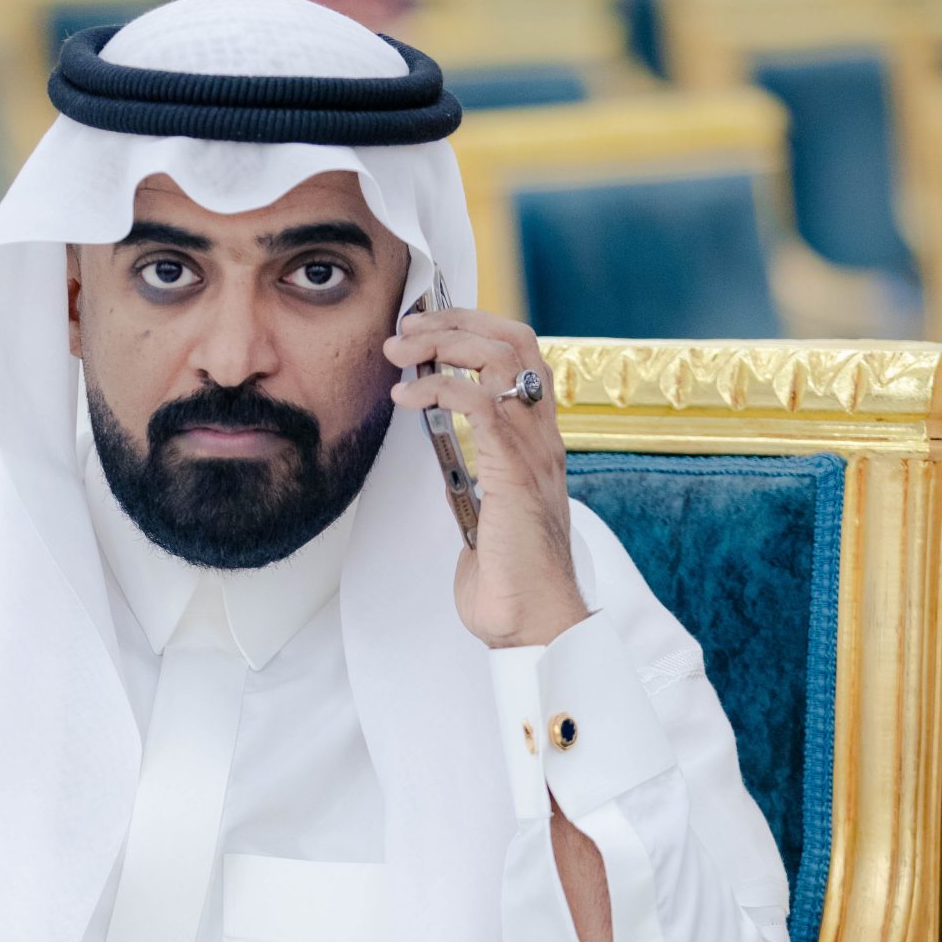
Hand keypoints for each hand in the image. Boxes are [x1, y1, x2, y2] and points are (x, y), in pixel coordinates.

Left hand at [384, 308, 587, 648]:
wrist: (530, 620)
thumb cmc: (506, 576)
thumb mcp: (482, 509)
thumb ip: (471, 472)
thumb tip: (441, 449)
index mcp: (536, 439)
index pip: (520, 354)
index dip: (475, 327)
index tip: (425, 328)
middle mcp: (542, 435)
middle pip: (514, 339)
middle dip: (455, 322)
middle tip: (405, 331)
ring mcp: (533, 450)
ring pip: (502, 359)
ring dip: (444, 344)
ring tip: (399, 353)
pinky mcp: (514, 471)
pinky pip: (483, 405)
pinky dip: (441, 389)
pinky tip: (407, 398)